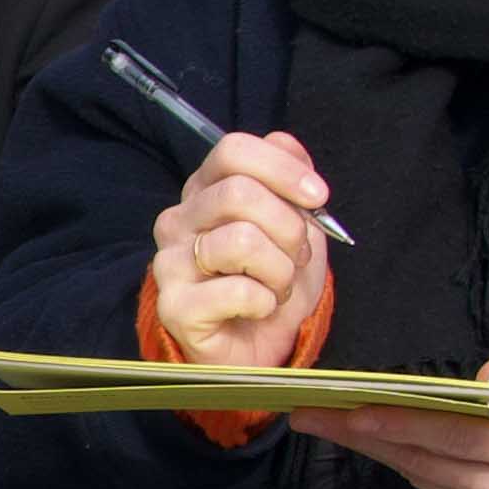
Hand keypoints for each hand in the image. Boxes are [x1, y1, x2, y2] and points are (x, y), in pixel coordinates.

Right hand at [147, 130, 332, 371]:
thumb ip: (288, 178)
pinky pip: (239, 290)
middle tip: (297, 257)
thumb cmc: (272, 279)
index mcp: (204, 191)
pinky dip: (265, 302)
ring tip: (277, 286)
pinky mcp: (176, 306)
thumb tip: (283, 144)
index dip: (282, 169)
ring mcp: (171, 263)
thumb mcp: (295, 223)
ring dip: (280, 270)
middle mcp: (179, 220)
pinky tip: (259, 309)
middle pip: (239, 193)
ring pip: (242, 241)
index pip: (233, 151)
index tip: (318, 198)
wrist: (260, 344)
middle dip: (289, 228)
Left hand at [293, 354, 488, 488]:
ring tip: (323, 421)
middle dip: (362, 435)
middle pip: (424, 460)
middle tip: (308, 414)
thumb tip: (485, 379)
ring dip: (370, 449)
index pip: (458, 435)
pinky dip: (398, 463)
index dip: (406, 424)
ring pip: (419, 477)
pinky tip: (366, 442)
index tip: (356, 410)